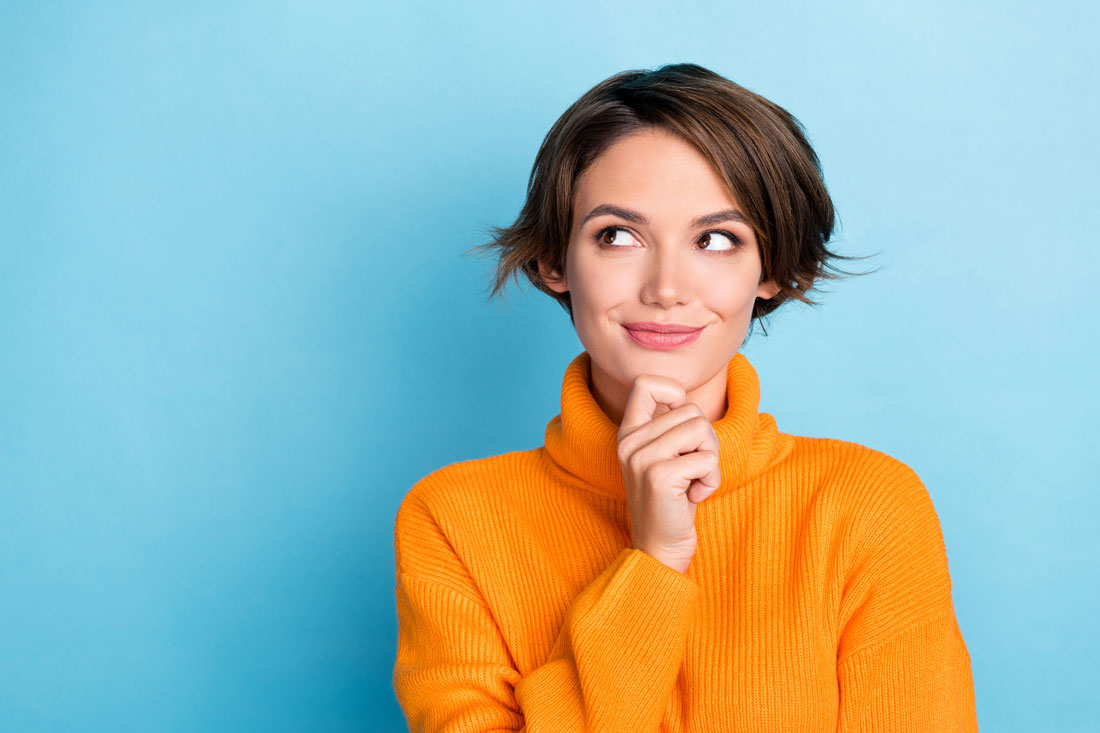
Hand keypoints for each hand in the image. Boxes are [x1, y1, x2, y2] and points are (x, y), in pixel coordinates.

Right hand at [616, 373, 721, 574]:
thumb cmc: (671, 502)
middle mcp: (629, 442)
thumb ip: (669, 428)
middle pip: (690, 410)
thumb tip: (686, 399)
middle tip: (692, 468)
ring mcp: (641, 457)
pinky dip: (711, 480)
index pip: (646, 383)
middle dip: (705, 440)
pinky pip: (708, 458)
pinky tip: (694, 496)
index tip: (681, 425)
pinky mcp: (659, 475)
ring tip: (693, 481)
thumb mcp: (664, 458)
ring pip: (702, 429)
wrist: (659, 549)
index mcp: (628, 433)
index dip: (675, 393)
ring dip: (710, 459)